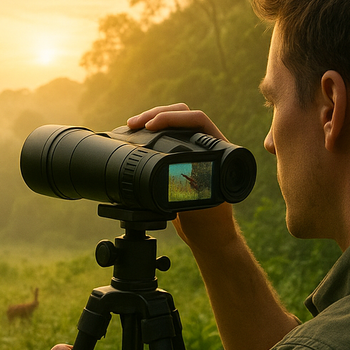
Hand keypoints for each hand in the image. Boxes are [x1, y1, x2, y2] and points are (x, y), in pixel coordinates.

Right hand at [128, 104, 237, 247]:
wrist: (206, 236)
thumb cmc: (210, 223)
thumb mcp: (201, 205)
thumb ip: (193, 189)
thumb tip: (178, 173)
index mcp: (218, 151)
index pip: (198, 119)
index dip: (174, 118)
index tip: (152, 127)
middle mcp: (207, 146)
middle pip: (183, 114)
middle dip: (158, 113)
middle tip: (136, 123)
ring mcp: (193, 150)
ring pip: (172, 122)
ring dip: (151, 119)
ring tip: (131, 125)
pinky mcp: (179, 158)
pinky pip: (165, 136)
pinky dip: (149, 133)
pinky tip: (134, 134)